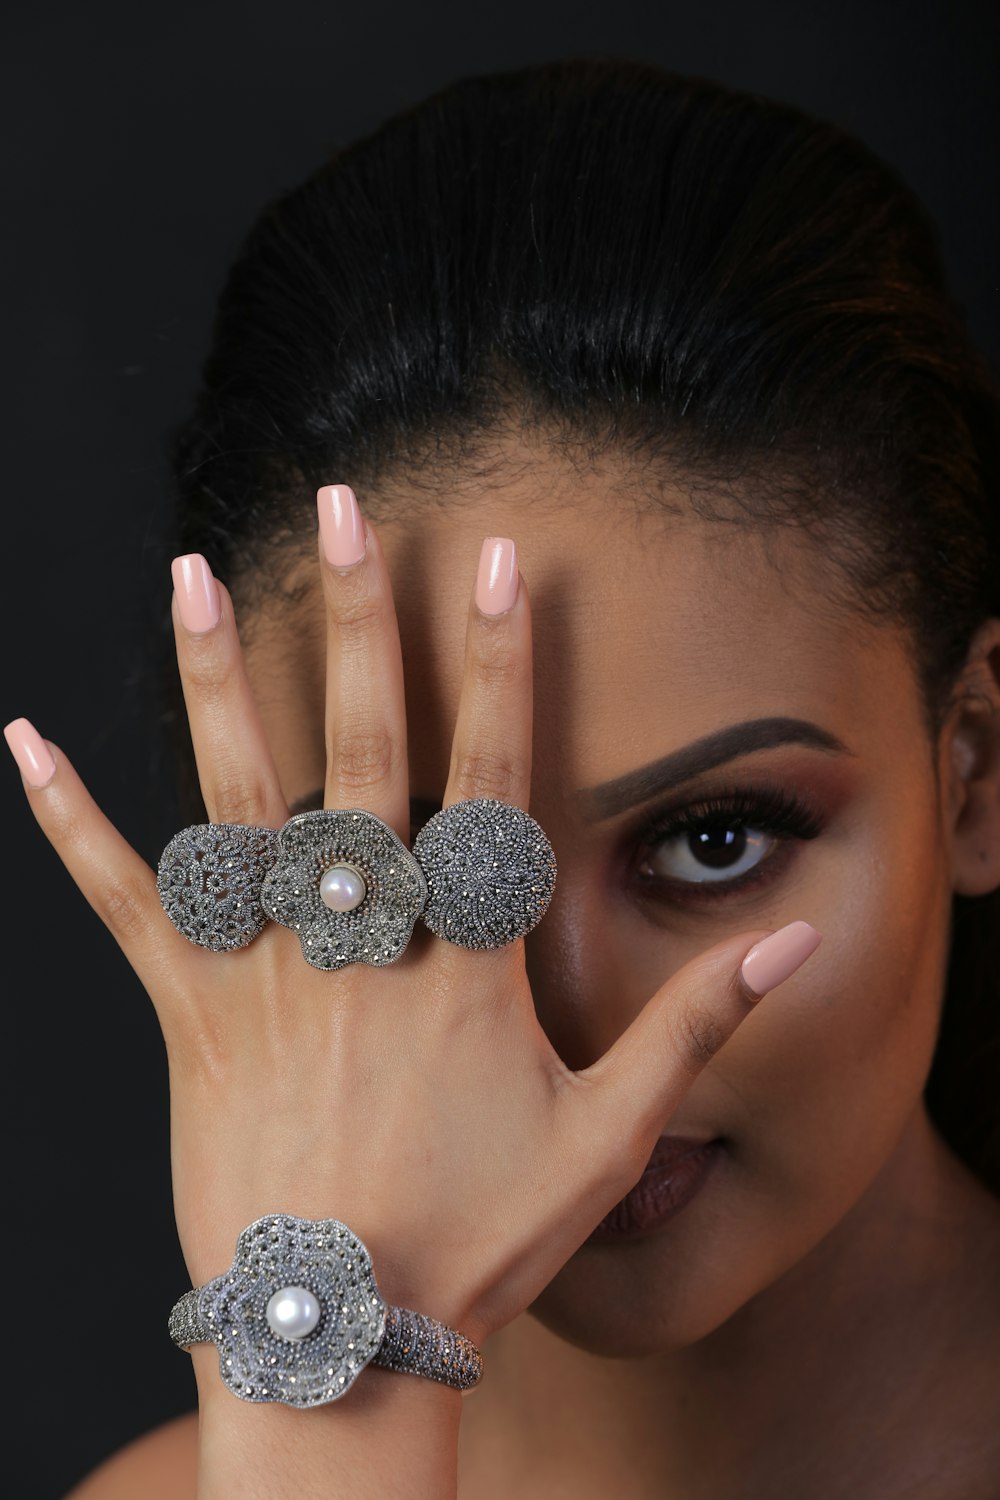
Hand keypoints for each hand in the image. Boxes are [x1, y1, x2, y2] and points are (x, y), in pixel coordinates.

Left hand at [4, 487, 821, 1352]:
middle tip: (343, 513)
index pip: (491, 780)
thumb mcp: (610, 1138)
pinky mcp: (189, 1018)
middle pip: (362, 755)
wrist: (345, 1334)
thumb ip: (692, 1029)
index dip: (502, 666)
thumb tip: (784, 949)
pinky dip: (74, 824)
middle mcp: (364, 945)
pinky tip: (27, 744)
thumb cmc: (480, 1238)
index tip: (500, 565)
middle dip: (361, 625)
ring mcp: (268, 976)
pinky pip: (124, 907)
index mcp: (467, 963)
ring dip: (218, 683)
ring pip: (238, 804)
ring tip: (194, 576)